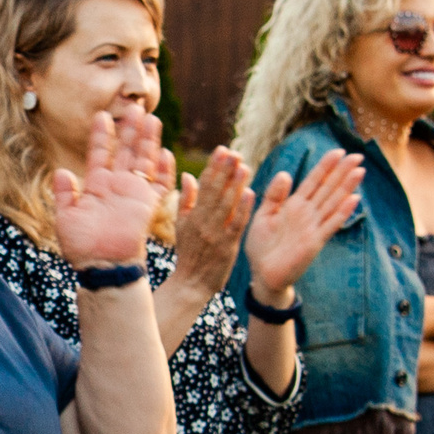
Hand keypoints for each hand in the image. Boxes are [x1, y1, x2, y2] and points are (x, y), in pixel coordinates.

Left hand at [53, 108, 171, 268]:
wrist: (102, 266)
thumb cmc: (81, 247)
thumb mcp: (66, 217)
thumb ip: (63, 194)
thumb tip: (61, 172)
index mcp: (97, 186)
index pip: (99, 154)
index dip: (101, 136)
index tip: (100, 116)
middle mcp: (117, 186)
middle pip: (125, 151)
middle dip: (130, 130)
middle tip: (134, 108)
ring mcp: (134, 194)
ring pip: (143, 161)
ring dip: (147, 141)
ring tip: (150, 118)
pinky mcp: (148, 205)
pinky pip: (159, 184)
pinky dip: (163, 169)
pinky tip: (163, 151)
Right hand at [167, 147, 252, 297]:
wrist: (192, 284)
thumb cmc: (188, 253)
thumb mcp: (181, 225)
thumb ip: (186, 200)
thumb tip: (188, 175)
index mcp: (192, 215)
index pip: (204, 185)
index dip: (214, 166)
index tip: (223, 149)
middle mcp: (203, 222)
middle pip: (216, 192)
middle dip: (225, 170)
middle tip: (235, 152)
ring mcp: (216, 234)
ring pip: (227, 205)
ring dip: (236, 185)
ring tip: (244, 166)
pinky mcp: (228, 246)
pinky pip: (237, 225)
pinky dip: (244, 209)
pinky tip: (251, 193)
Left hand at [246, 148, 363, 298]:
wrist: (262, 275)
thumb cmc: (261, 246)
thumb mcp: (263, 215)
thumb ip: (274, 195)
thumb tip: (285, 173)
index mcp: (294, 205)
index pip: (313, 181)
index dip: (326, 166)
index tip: (338, 151)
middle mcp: (307, 214)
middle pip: (328, 188)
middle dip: (342, 172)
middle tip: (358, 155)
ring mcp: (313, 227)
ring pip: (333, 202)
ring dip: (347, 187)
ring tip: (360, 171)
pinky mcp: (315, 242)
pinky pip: (330, 224)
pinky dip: (342, 212)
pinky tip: (354, 199)